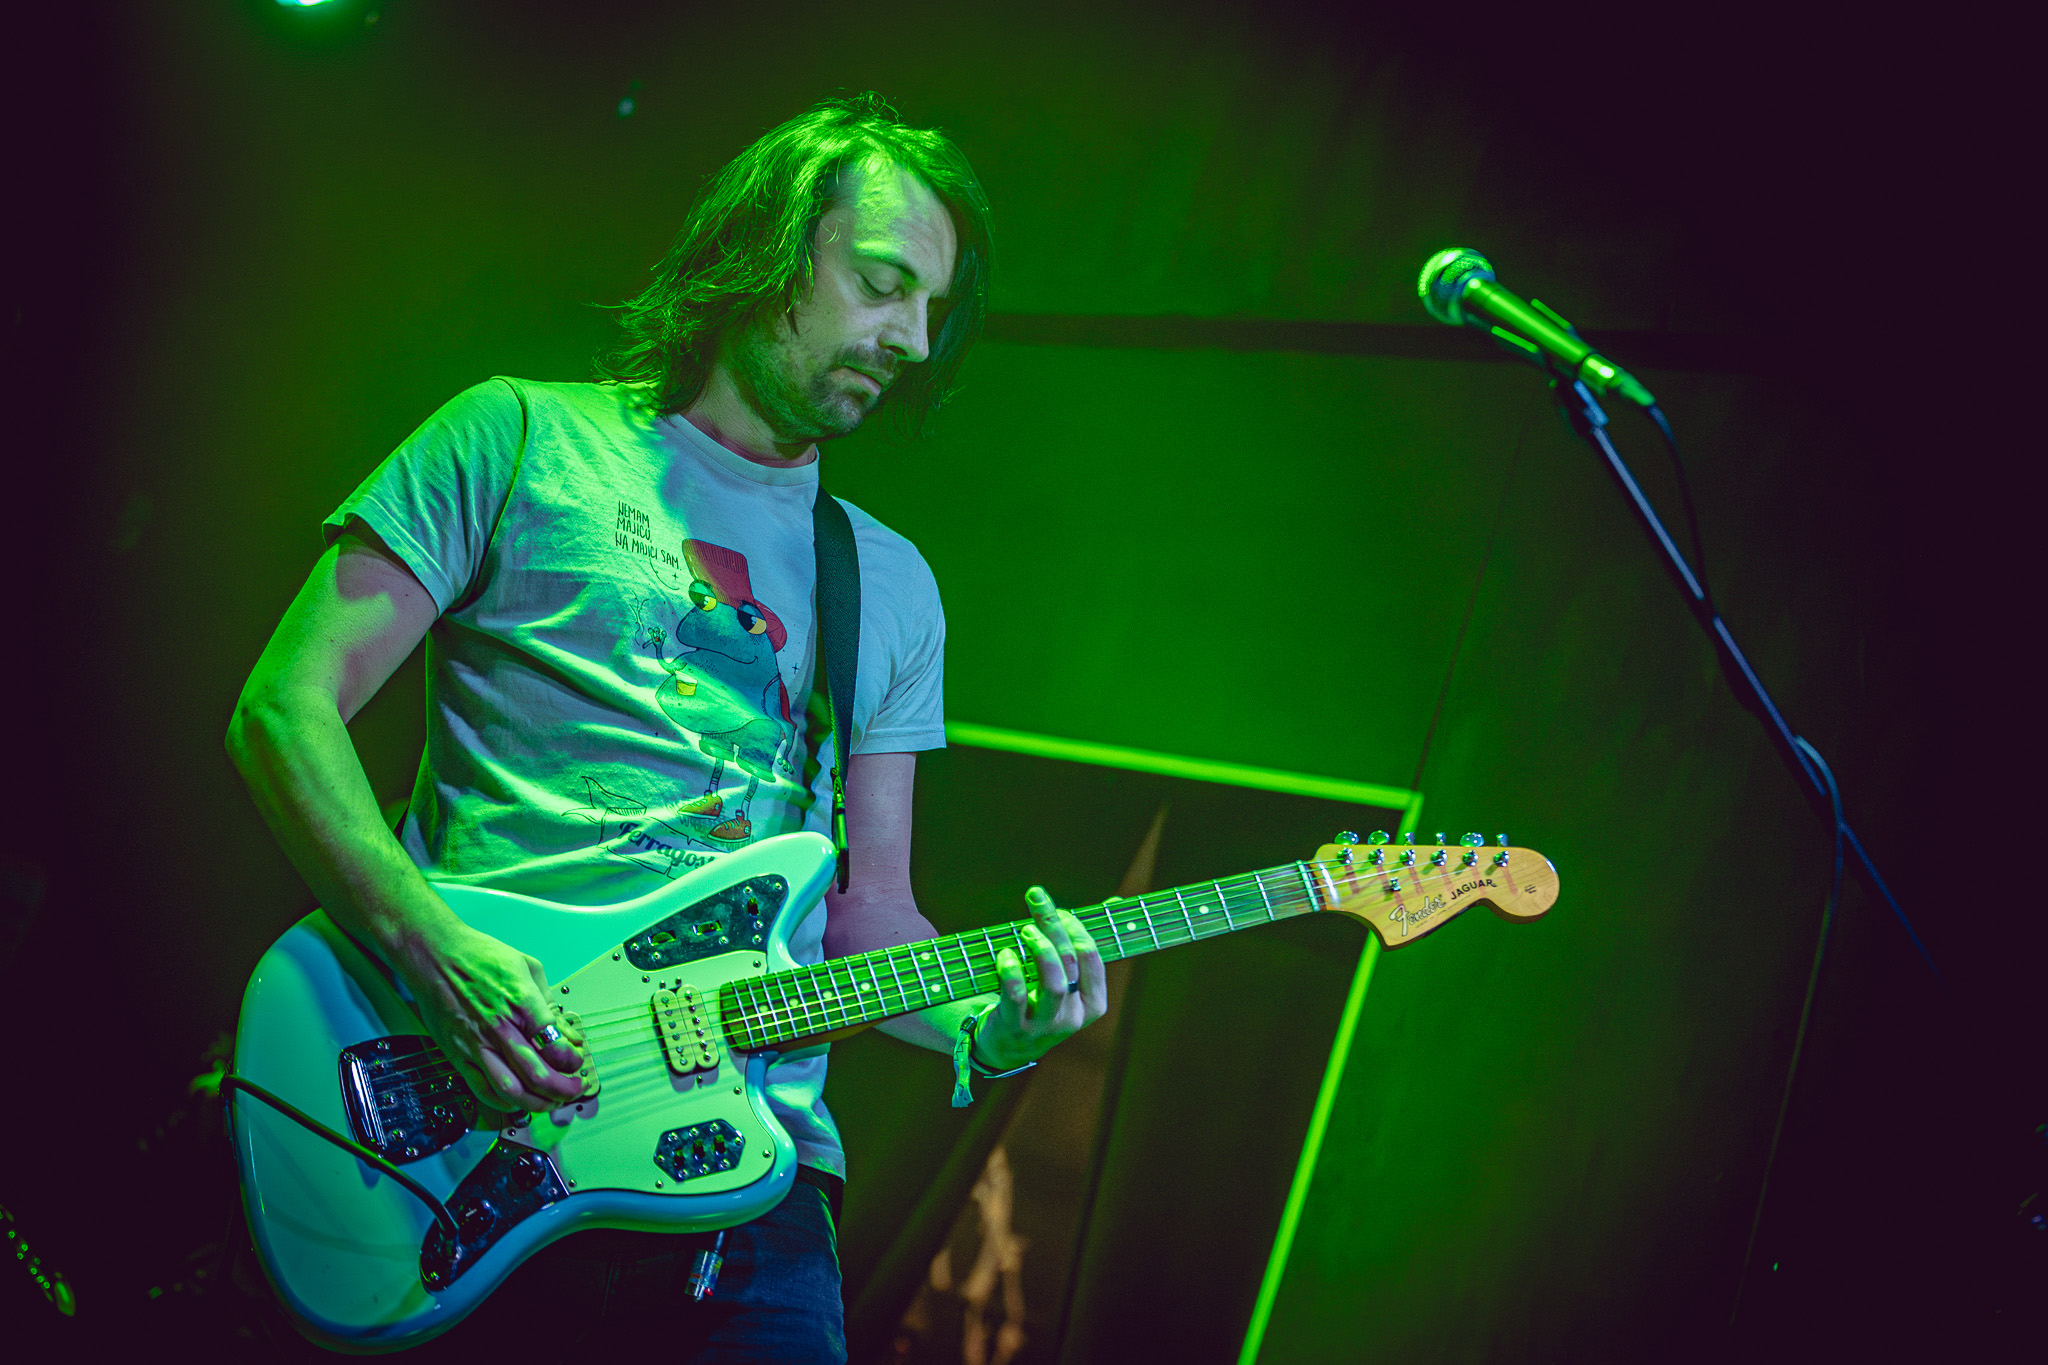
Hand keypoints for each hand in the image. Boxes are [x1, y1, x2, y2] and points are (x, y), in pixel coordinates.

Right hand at [390, 915, 591, 1112]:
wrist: (435, 955)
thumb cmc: (480, 956)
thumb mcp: (527, 966)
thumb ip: (548, 1002)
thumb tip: (567, 1032)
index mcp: (521, 1002)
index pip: (554, 1045)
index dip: (572, 1061)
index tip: (577, 1063)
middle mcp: (500, 1027)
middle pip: (537, 1074)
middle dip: (562, 1090)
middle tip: (573, 1091)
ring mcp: (476, 1044)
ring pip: (510, 1090)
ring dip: (536, 1103)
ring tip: (550, 1102)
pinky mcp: (458, 1054)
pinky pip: (482, 1089)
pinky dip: (503, 1103)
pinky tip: (518, 1103)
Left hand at [974, 886, 1107, 1070]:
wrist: (1007, 1046)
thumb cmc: (1040, 1000)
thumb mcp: (1066, 979)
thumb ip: (1085, 943)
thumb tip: (1114, 902)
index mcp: (1092, 1003)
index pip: (1092, 958)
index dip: (1077, 929)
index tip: (1060, 911)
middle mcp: (1073, 1016)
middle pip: (1070, 964)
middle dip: (1054, 926)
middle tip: (1036, 900)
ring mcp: (1045, 1026)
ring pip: (1053, 984)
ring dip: (1040, 949)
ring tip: (1025, 929)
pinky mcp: (1016, 1028)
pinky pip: (1016, 996)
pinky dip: (1011, 970)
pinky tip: (1005, 954)